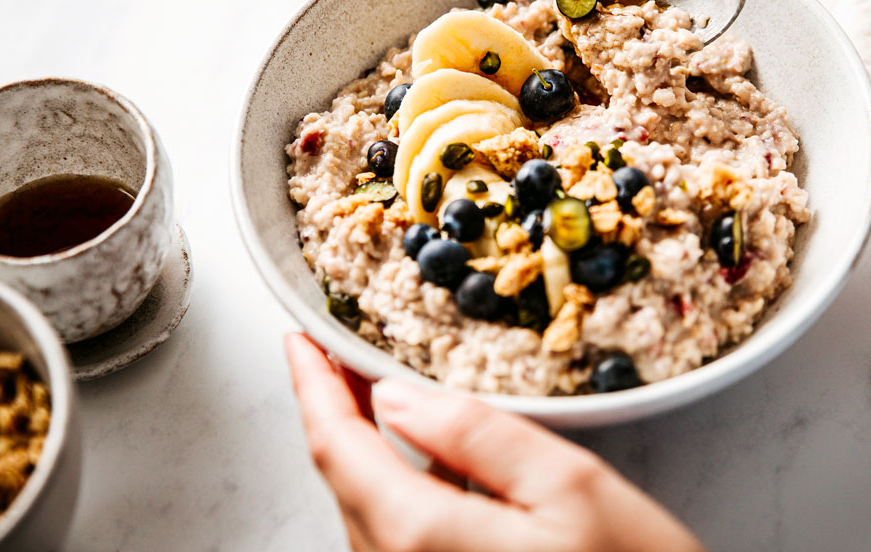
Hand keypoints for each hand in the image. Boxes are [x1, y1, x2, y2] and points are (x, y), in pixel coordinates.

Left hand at [284, 333, 705, 551]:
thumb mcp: (569, 488)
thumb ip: (476, 436)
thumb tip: (397, 398)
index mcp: (421, 535)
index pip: (337, 447)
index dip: (312, 384)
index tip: (301, 338)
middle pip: (344, 478)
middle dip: (335, 407)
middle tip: (340, 350)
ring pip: (366, 508)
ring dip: (362, 445)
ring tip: (372, 390)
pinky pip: (396, 536)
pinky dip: (392, 482)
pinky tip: (420, 457)